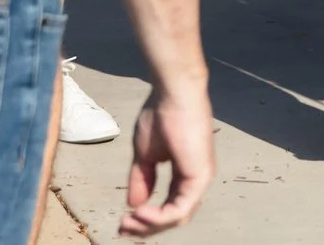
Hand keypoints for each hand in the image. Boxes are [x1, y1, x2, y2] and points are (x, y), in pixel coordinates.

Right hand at [120, 83, 214, 235]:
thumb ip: (142, 179)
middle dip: (147, 227)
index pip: (169, 205)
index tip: (123, 222)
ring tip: (128, 222)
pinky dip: (158, 217)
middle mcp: (196, 178)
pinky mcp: (200, 176)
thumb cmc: (161, 115)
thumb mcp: (145, 155)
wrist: (173, 94)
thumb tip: (134, 205)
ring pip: (177, 217)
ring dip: (150, 225)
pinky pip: (180, 209)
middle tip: (123, 228)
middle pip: (174, 216)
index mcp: (185, 173)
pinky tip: (139, 213)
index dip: (147, 218)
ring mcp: (200, 178)